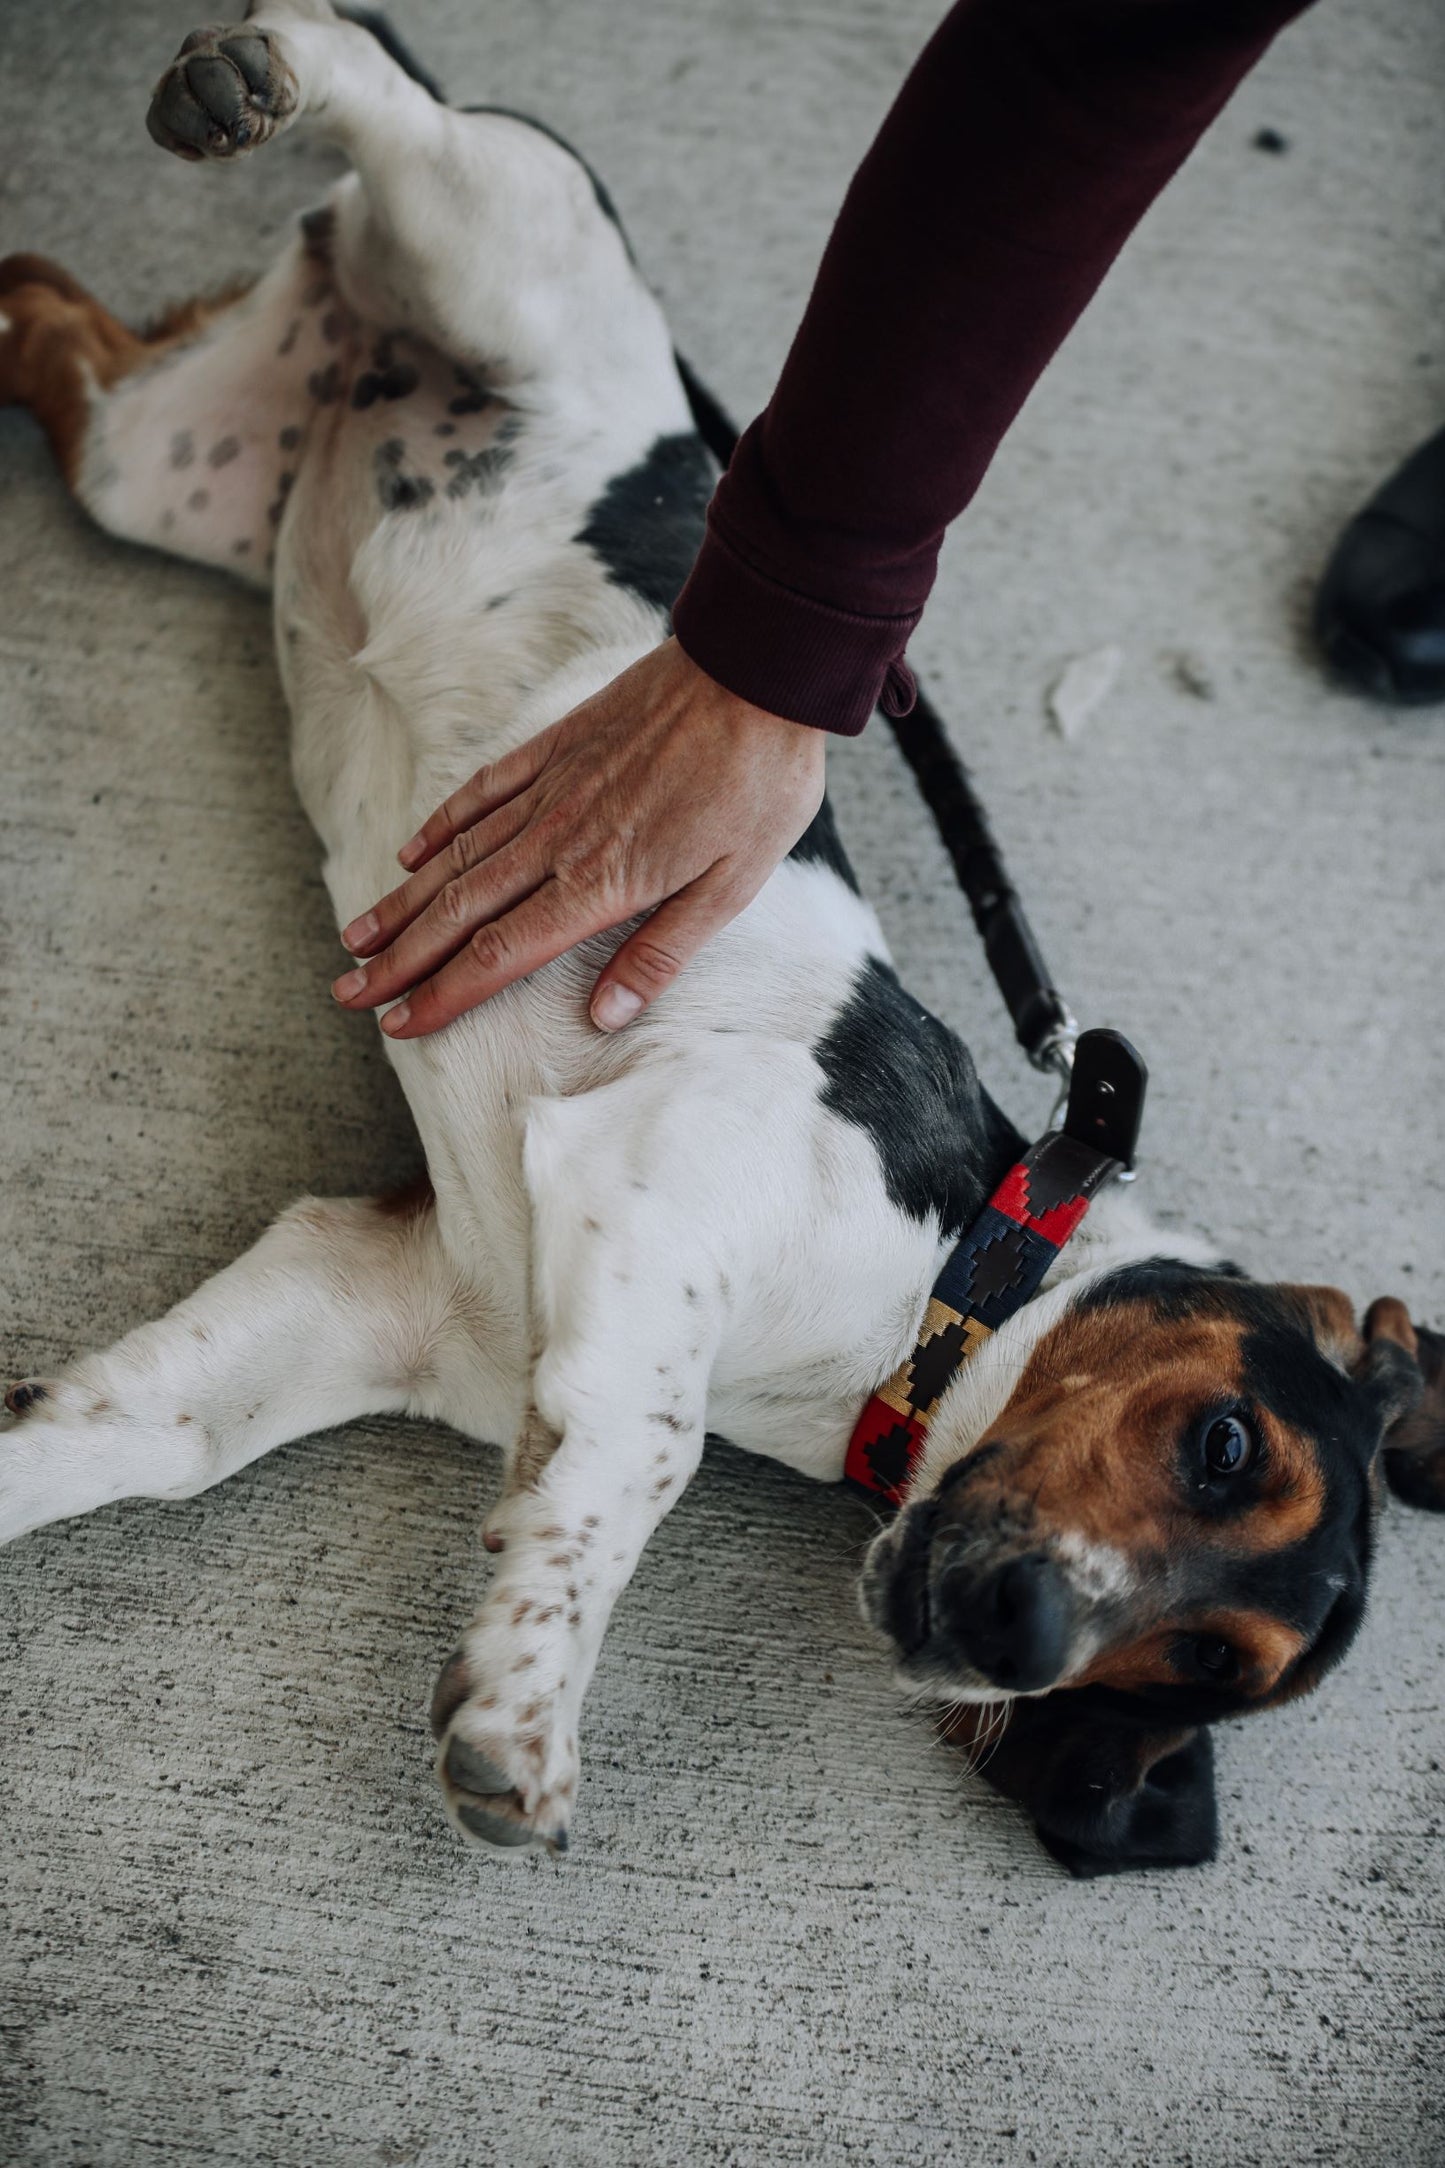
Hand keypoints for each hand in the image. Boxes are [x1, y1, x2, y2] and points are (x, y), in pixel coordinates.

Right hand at [330, 638, 825, 1037]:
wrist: (756, 673)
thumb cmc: (757, 785)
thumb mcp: (733, 886)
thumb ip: (662, 952)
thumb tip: (606, 1015)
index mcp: (600, 882)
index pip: (500, 953)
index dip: (444, 994)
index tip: (399, 1023)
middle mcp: (557, 839)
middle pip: (459, 913)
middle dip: (399, 961)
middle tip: (348, 994)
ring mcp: (550, 788)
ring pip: (457, 857)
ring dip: (402, 904)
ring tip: (356, 939)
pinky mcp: (555, 746)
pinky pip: (482, 792)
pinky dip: (440, 826)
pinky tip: (409, 855)